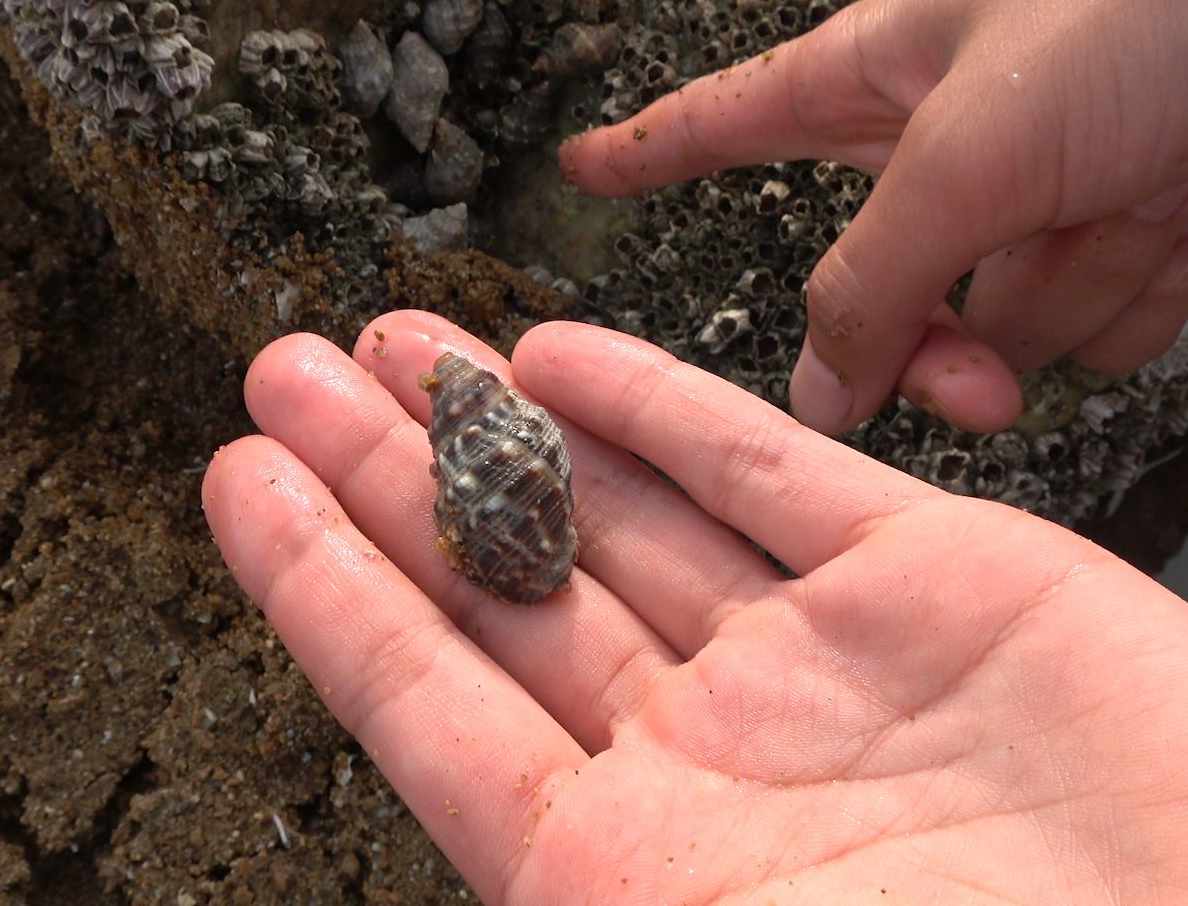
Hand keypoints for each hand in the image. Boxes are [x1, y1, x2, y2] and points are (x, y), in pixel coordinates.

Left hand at [204, 313, 1187, 902]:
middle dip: (386, 472)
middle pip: (507, 584)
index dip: (322, 588)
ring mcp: (830, 664)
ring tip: (393, 336)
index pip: (428, 706)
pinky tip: (572, 354)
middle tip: (283, 371)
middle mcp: (721, 761)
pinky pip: (773, 472)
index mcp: (641, 881)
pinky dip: (670, 407)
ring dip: (503, 417)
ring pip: (621, 508)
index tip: (236, 485)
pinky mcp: (951, 579)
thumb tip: (503, 882)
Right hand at [561, 0, 1187, 434]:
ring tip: (1145, 180)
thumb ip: (875, 282)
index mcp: (882, 80)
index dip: (652, 148)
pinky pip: (1109, 333)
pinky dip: (1157, 285)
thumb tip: (812, 390)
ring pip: (1007, 330)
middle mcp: (960, 147)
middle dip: (936, 337)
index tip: (580, 167)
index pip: (731, 119)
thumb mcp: (975, 143)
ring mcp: (1055, 198)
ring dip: (1080, 279)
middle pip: (885, 294)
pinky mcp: (1151, 235)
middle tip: (965, 364)